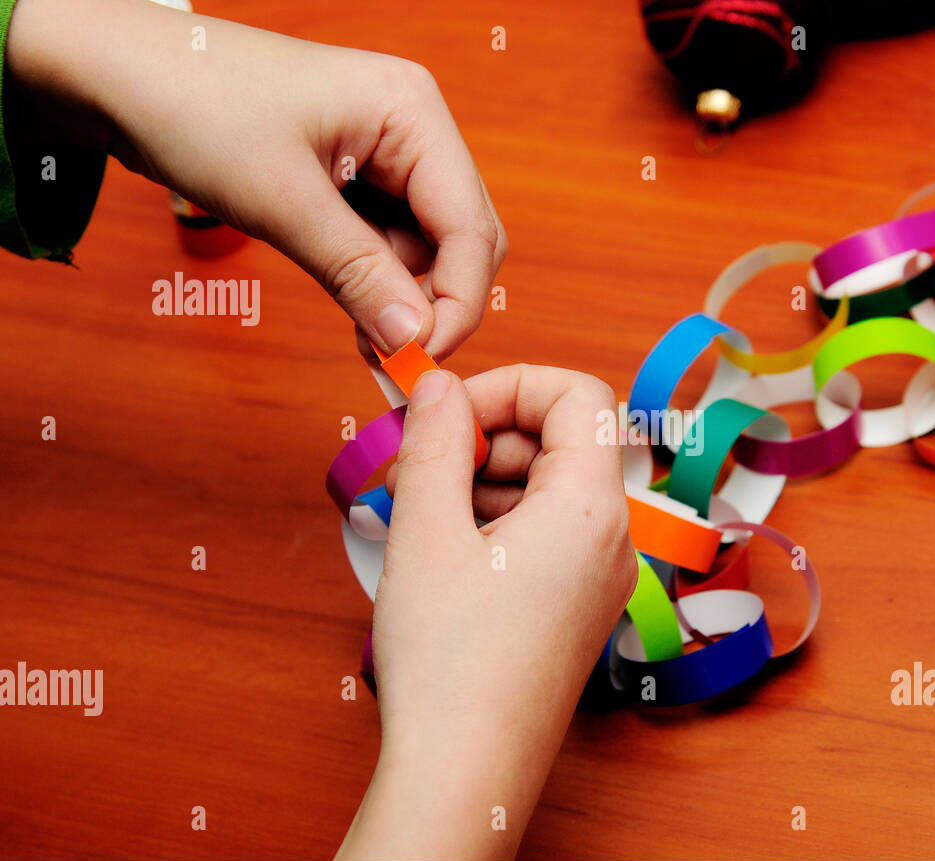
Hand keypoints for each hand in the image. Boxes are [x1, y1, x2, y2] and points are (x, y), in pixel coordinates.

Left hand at [6, 0, 504, 358]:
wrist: (111, 73)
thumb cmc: (190, 103)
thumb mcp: (282, 201)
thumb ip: (359, 275)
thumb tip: (415, 342)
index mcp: (413, 111)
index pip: (470, 227)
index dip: (456, 302)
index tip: (422, 360)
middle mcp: (412, 126)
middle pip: (463, 238)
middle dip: (434, 302)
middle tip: (393, 357)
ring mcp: (386, 150)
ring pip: (427, 248)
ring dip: (400, 297)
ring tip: (361, 337)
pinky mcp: (356, 173)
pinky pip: (388, 241)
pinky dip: (375, 281)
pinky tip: (352, 307)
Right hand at [335, 365, 637, 860]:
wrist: (467, 773)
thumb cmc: (450, 663)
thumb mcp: (428, 533)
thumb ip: (434, 442)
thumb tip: (440, 387)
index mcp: (592, 508)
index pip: (579, 396)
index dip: (510, 386)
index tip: (447, 413)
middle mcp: (614, 538)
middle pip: (564, 439)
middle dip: (486, 436)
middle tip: (415, 469)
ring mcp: (603, 575)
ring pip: (551, 487)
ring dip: (484, 480)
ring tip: (418, 515)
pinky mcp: (581, 605)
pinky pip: (549, 532)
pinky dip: (497, 520)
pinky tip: (444, 550)